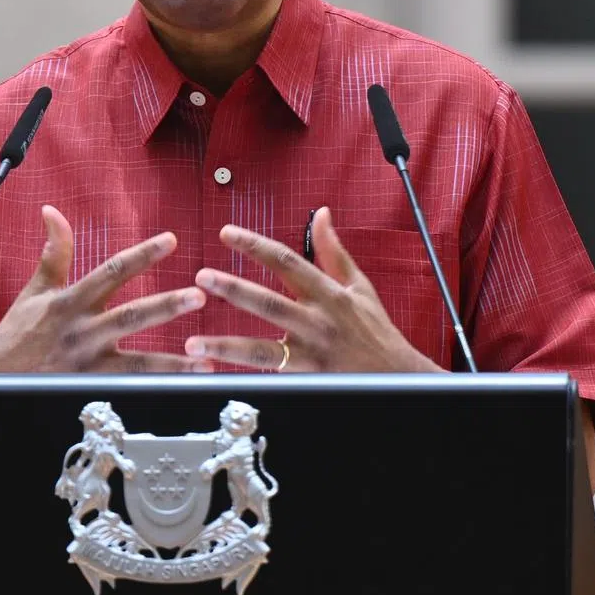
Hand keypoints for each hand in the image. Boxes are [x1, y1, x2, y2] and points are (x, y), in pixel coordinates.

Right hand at [0, 205, 205, 372]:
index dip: (142, 255)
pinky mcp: (89, 390)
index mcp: (71, 301)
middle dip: (166, 305)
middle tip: (199, 295)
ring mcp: (88, 364)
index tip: (171, 240)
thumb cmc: (16, 336)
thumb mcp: (34, 291)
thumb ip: (54, 253)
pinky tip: (183, 391)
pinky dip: (156, 391)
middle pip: (130, 316)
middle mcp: (82, 331)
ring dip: (172, 362)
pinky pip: (128, 390)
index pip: (112, 271)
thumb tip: (52, 211)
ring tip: (204, 359)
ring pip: (136, 362)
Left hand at [184, 207, 444, 373]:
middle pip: (270, 302)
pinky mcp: (309, 380)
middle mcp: (318, 320)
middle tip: (202, 277)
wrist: (400, 378)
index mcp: (328, 293)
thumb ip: (334, 251)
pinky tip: (217, 372)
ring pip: (263, 349)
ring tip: (194, 340)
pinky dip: (244, 374)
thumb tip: (321, 214)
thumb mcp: (360, 286)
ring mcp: (312, 353)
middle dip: (234, 289)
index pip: (286, 262)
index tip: (226, 233)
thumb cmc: (377, 331)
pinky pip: (271, 377)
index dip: (255, 245)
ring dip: (226, 345)